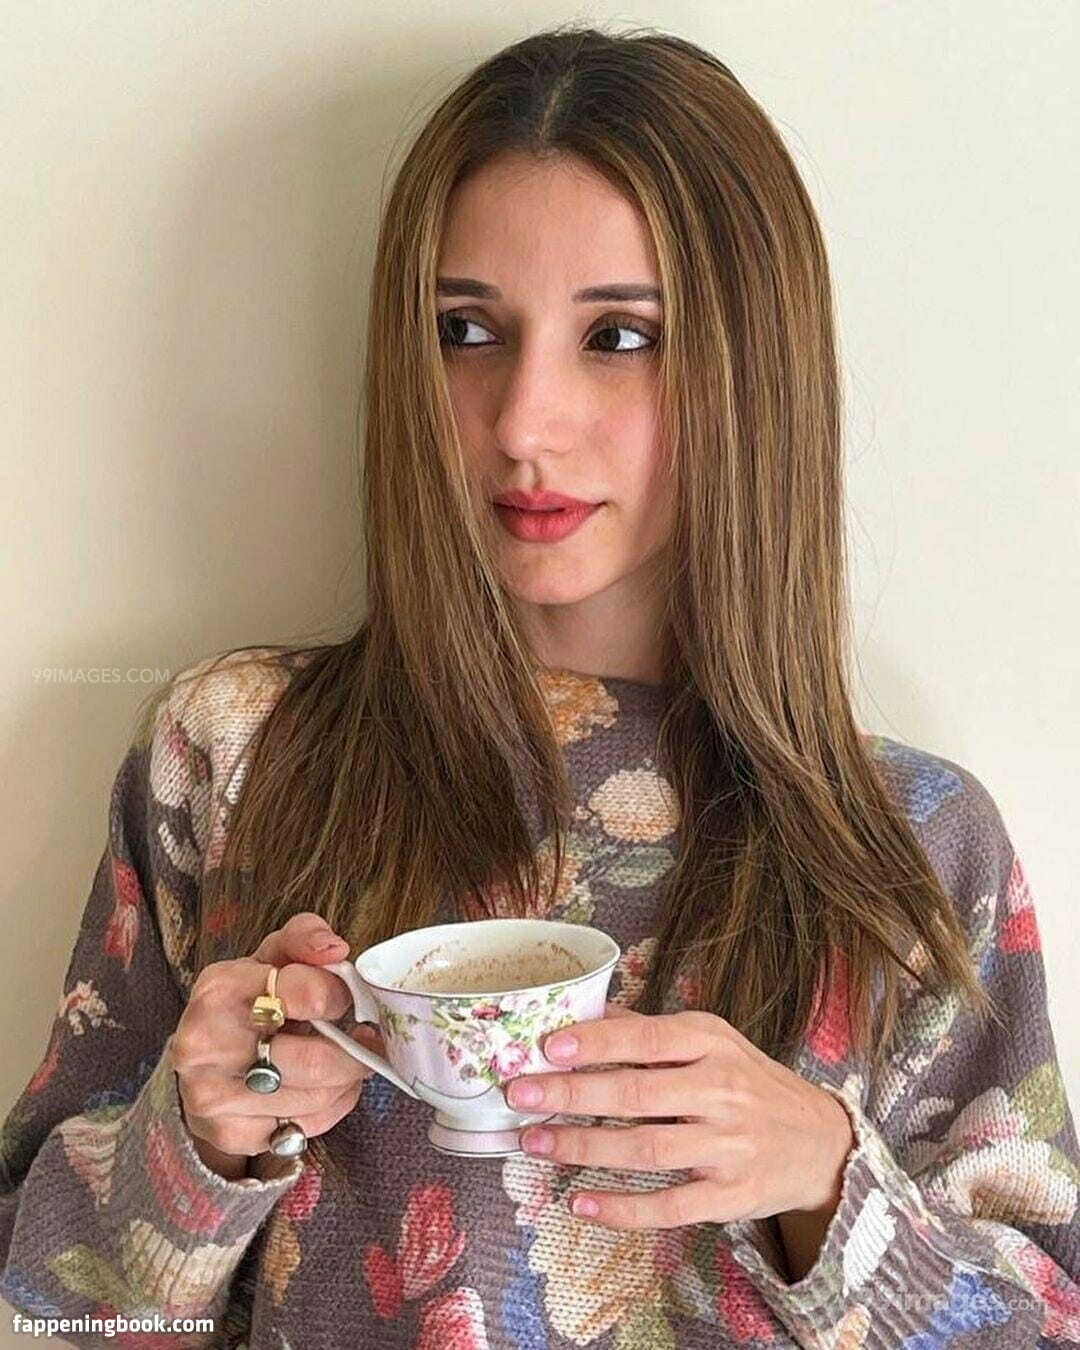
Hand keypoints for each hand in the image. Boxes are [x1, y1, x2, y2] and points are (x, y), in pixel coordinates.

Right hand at [170, 912, 384, 1179]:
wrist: (201, 1061)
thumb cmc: (247, 1000)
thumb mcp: (270, 956)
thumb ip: (304, 938)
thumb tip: (336, 950)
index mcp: (219, 989)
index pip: (308, 995)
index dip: (339, 996)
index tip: (346, 998)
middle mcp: (207, 1045)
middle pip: (317, 1061)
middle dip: (355, 1052)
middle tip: (367, 1041)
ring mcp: (214, 1096)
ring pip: (317, 1097)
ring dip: (346, 1080)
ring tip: (348, 1062)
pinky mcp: (229, 1133)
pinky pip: (306, 1127)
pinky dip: (330, 1108)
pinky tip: (323, 1088)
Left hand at [503, 1002, 854, 1230]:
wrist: (820, 1141)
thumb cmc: (750, 1083)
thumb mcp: (711, 1042)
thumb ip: (649, 1032)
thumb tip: (581, 1013)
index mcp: (713, 1043)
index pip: (647, 1039)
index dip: (597, 1042)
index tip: (548, 1047)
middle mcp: (723, 1091)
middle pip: (637, 1094)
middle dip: (572, 1095)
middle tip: (521, 1095)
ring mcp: (729, 1146)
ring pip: (647, 1150)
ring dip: (584, 1149)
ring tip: (536, 1143)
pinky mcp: (732, 1196)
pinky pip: (669, 1207)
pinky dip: (622, 1209)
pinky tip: (580, 1203)